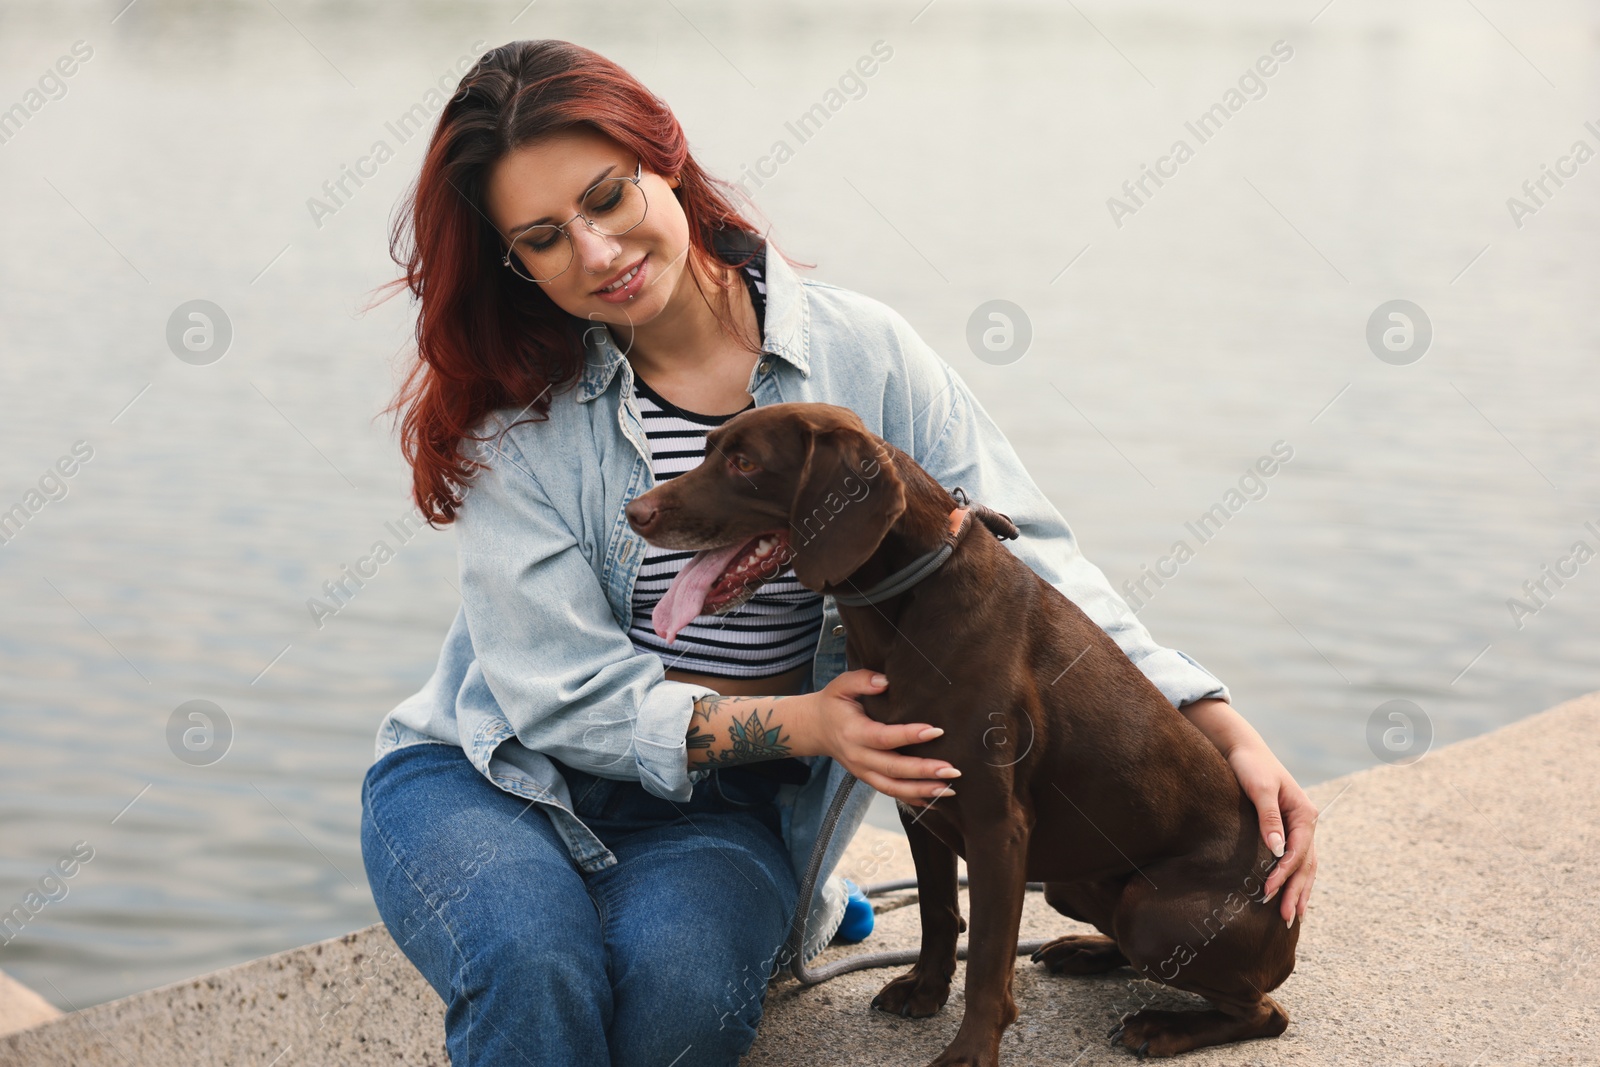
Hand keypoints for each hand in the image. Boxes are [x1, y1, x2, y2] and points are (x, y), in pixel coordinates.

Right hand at [807, 669, 959, 804]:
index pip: (884, 737)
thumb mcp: (841, 685)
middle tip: (952, 769)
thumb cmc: (833, 703)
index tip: (936, 730)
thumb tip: (885, 682)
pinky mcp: (868, 779)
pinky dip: (913, 799)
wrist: (815, 728)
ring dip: (923, 791)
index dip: (909, 735)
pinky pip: (891, 793)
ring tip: (950, 789)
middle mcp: (858, 757)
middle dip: (924, 771)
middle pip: (893, 769)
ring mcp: (863, 772)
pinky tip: (936, 799)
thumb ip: (862, 680)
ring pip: (894, 788)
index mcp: (853, 733)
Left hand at [1227, 740, 1317, 928]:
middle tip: (1284, 918)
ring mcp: (1298, 827)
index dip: (1284, 875)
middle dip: (1296, 892)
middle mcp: (1306, 823)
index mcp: (1305, 814)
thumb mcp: (1260, 789)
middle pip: (1306, 864)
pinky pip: (1295, 859)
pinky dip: (1293, 879)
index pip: (1298, 852)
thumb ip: (1269, 819)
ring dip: (1298, 890)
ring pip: (1304, 865)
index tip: (1267, 892)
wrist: (1244, 749)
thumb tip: (1277, 850)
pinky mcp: (1285, 829)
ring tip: (1292, 917)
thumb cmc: (1251, 766)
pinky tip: (1288, 894)